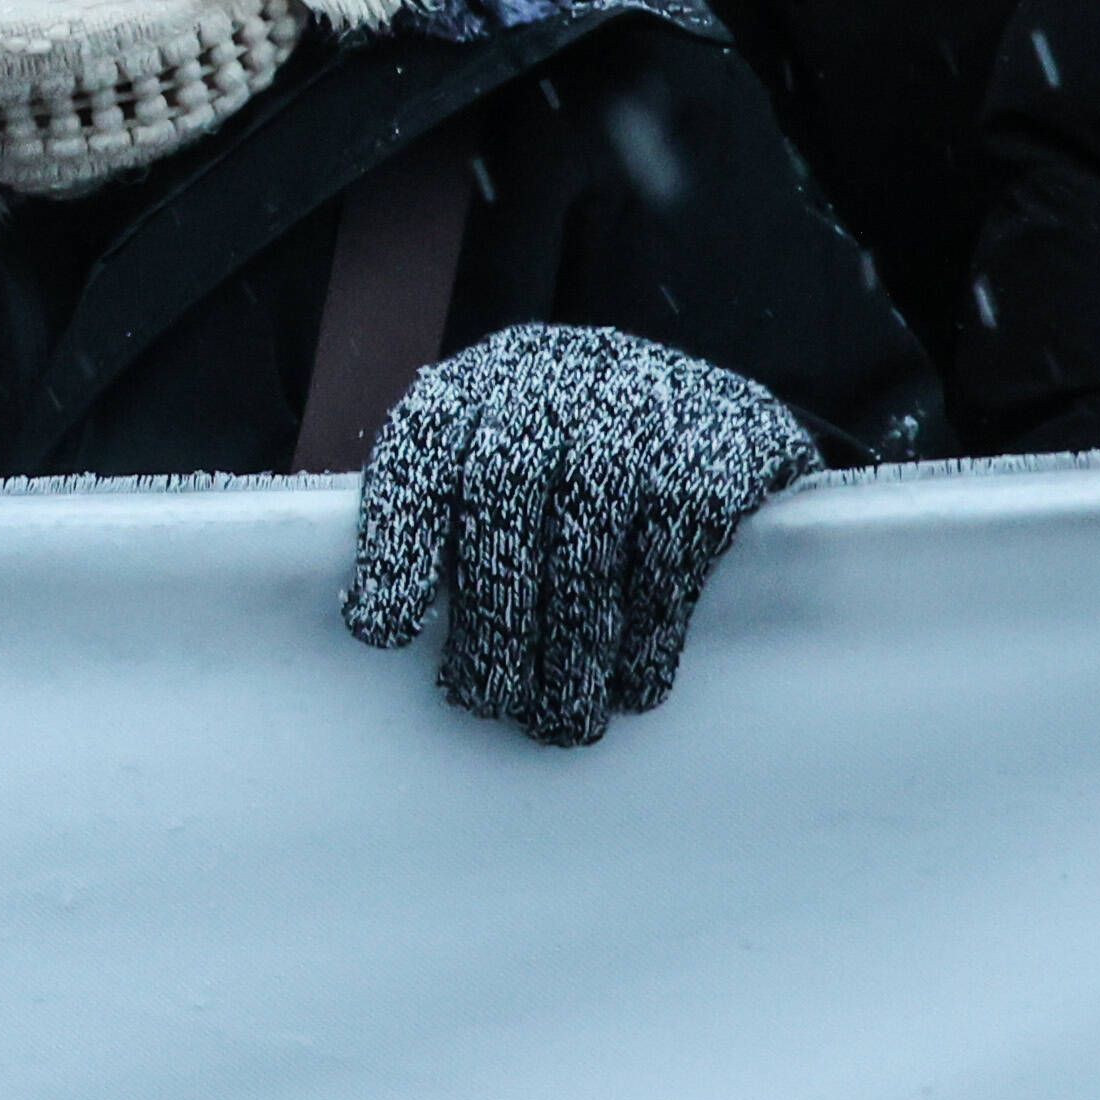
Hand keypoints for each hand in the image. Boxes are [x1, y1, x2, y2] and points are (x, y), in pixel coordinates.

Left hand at [343, 324, 817, 748]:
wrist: (714, 404)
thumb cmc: (575, 451)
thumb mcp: (497, 451)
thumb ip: (449, 517)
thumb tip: (387, 628)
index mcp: (478, 382)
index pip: (417, 451)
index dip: (396, 543)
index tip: (382, 633)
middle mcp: (551, 379)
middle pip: (501, 493)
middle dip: (492, 614)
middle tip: (489, 701)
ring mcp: (638, 407)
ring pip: (587, 535)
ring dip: (571, 645)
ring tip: (562, 720)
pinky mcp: (717, 451)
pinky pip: (671, 554)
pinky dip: (648, 633)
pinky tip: (633, 689)